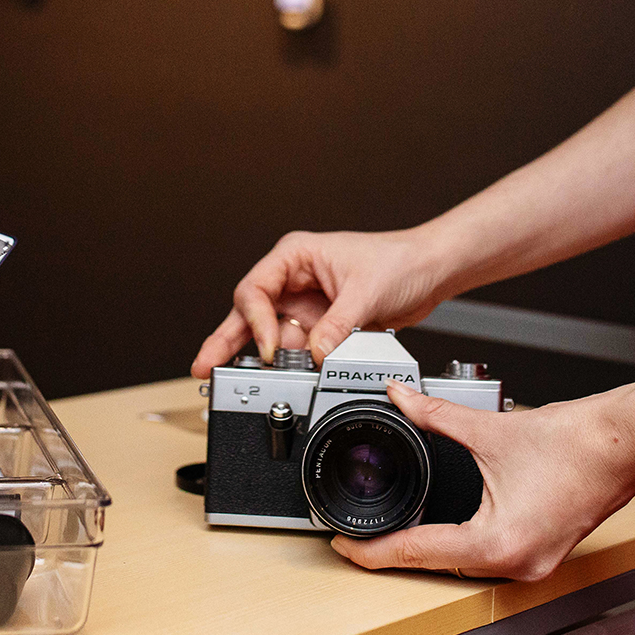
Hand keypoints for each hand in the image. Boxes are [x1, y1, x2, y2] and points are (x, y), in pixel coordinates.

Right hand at [192, 229, 449, 377]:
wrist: (431, 271)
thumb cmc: (400, 260)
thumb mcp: (365, 293)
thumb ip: (336, 327)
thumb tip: (315, 355)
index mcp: (295, 255)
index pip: (255, 289)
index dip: (255, 321)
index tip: (267, 349)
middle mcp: (294, 279)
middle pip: (249, 313)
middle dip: (226, 340)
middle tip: (204, 365)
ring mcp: (306, 304)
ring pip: (270, 335)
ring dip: (265, 357)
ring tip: (246, 379)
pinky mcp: (321, 326)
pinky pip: (297, 349)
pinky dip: (293, 364)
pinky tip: (288, 375)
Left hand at [332, 382, 634, 580]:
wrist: (626, 442)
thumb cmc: (576, 443)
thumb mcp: (488, 429)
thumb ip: (433, 415)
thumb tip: (399, 398)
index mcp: (498, 544)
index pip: (418, 552)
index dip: (374, 552)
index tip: (344, 546)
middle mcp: (515, 565)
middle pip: (436, 565)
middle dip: (395, 552)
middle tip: (357, 539)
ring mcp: (532, 566)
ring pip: (461, 566)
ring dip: (428, 551)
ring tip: (389, 536)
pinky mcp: (541, 555)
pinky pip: (486, 560)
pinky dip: (458, 546)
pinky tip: (439, 532)